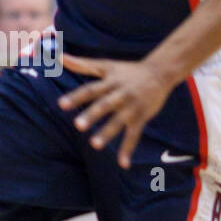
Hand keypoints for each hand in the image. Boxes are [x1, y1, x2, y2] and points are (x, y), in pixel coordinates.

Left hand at [58, 52, 174, 168]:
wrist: (160, 72)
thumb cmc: (128, 70)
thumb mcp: (106, 65)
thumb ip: (82, 64)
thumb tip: (59, 56)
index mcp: (110, 82)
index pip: (90, 89)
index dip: (76, 97)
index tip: (61, 104)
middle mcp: (120, 94)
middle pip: (104, 105)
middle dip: (92, 115)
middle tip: (78, 125)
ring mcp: (132, 107)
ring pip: (119, 121)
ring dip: (107, 133)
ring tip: (94, 145)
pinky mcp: (142, 117)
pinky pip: (134, 134)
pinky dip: (128, 149)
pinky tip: (123, 164)